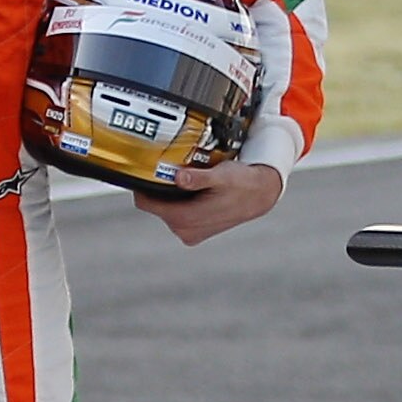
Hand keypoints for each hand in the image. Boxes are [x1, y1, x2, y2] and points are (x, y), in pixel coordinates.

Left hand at [137, 158, 282, 244]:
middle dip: (157, 189)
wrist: (260, 195)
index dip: (141, 186)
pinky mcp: (194, 231)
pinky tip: (191, 189)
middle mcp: (185, 230)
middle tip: (167, 168)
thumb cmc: (242, 184)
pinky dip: (178, 201)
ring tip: (183, 178)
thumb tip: (180, 178)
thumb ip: (199, 178)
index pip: (147, 203)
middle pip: (155, 206)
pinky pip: (176, 213)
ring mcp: (189, 233)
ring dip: (168, 195)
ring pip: (165, 209)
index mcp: (186, 218)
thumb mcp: (222, 175)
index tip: (142, 170)